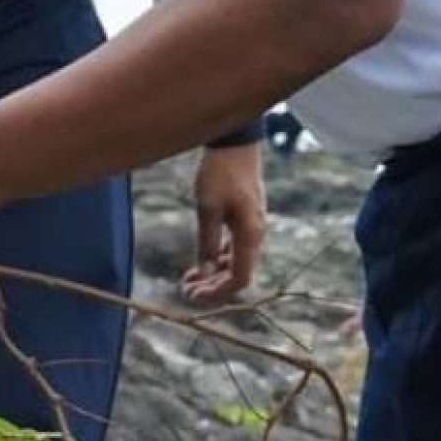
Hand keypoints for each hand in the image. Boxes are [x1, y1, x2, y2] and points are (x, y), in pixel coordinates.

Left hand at [182, 141, 266, 305]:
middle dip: (213, 288)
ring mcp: (251, 229)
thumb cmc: (220, 173)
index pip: (240, 279)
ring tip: (187, 281)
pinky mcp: (243, 222)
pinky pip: (233, 251)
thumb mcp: (208, 208)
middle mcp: (255, 236)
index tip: (192, 296)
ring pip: (236, 265)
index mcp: (250, 234)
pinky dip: (217, 262)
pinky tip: (199, 266)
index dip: (218, 293)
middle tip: (185, 291)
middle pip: (238, 275)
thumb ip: (208, 242)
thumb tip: (206, 274)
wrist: (235, 145)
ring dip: (213, 277)